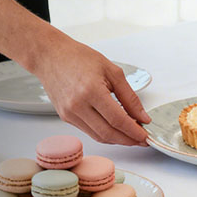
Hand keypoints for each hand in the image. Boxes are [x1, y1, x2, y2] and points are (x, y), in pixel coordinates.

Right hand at [25, 36, 150, 145]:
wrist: (50, 57)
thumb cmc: (79, 58)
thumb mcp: (112, 71)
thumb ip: (129, 96)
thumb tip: (142, 117)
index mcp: (91, 91)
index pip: (118, 120)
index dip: (134, 131)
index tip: (145, 136)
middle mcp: (78, 105)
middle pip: (108, 133)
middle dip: (128, 140)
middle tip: (141, 139)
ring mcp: (69, 113)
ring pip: (98, 136)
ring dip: (117, 139)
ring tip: (131, 135)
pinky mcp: (65, 117)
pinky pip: (89, 131)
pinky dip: (104, 133)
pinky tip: (114, 129)